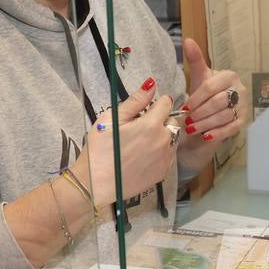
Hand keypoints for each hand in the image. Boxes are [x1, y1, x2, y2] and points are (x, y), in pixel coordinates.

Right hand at [73, 78, 177, 206]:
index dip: (156, 103)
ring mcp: (166, 158)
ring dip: (163, 136)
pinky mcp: (163, 172)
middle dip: (161, 119)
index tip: (145, 110)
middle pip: (172, 121)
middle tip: (140, 127)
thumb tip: (151, 84)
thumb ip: (135, 101)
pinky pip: (169, 155)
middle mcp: (164, 141)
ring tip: (141, 143)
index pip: (166, 103)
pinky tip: (143, 156)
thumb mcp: (112, 119)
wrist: (96, 184)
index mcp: (151, 125)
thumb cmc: (100, 150)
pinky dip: (161, 152)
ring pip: (173, 138)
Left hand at [176, 37, 245, 170]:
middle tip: (187, 120)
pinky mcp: (243, 121)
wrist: (211, 115)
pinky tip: (205, 135)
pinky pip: (231, 128)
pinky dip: (217, 133)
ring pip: (224, 116)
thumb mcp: (199, 78)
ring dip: (206, 124)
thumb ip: (195, 59)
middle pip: (218, 102)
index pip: (211, 87)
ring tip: (192, 128)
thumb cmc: (204, 95)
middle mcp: (240, 90)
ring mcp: (243, 106)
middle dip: (201, 113)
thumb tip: (188, 40)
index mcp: (229, 76)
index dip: (196, 98)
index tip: (185, 107)